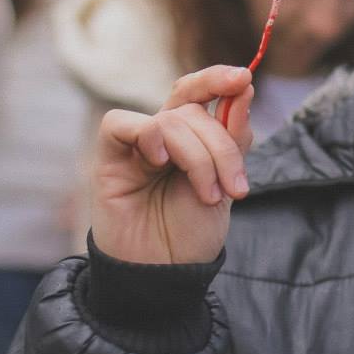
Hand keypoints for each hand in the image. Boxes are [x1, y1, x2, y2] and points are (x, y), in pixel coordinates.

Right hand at [90, 66, 254, 265]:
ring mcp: (136, 146)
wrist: (164, 274)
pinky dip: (149, 135)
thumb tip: (244, 86)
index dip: (218, 79)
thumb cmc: (191, 233)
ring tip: (208, 195)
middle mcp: (162, 136)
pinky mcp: (108, 159)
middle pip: (193, 110)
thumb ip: (233, 138)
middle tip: (235, 188)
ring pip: (169, 120)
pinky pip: (122, 124)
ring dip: (198, 156)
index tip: (244, 78)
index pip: (199, 92)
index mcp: (190, 137)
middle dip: (221, 145)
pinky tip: (161, 161)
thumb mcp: (227, 183)